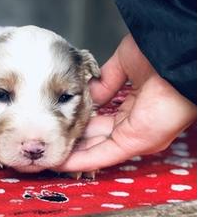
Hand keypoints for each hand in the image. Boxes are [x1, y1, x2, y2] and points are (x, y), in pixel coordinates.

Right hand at [56, 34, 195, 171]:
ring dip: (71, 155)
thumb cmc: (157, 53)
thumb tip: (84, 93)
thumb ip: (104, 81)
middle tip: (45, 143)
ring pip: (95, 150)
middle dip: (70, 141)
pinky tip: (59, 162)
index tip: (55, 124)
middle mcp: (133, 122)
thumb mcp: (123, 64)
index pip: (99, 119)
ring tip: (45, 157)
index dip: (76, 123)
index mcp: (133, 104)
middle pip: (95, 137)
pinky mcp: (134, 142)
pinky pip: (103, 156)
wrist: (172, 54)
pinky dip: (80, 161)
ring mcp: (133, 134)